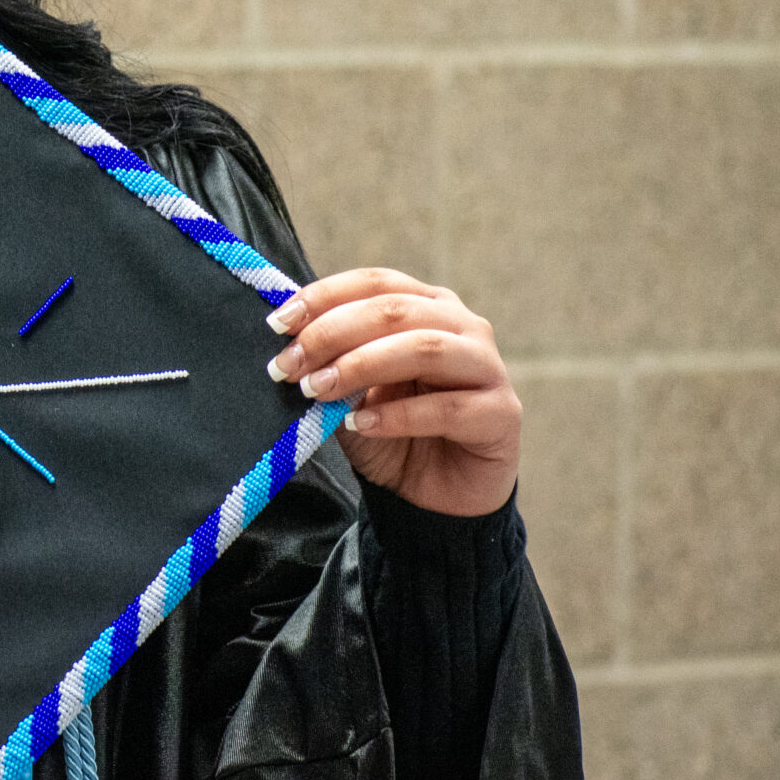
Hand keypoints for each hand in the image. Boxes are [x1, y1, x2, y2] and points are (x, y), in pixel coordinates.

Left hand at [266, 268, 520, 517]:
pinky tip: (362, 425)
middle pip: (394, 310)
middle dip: (332, 334)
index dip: (324, 297)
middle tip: (290, 366)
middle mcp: (463, 326)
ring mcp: (487, 367)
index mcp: (426, 306)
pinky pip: (448, 408)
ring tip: (318, 391)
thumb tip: (285, 340)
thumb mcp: (349, 392)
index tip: (278, 323)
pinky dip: (397, 416)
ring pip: (424, 348)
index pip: (375, 283)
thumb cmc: (390, 430)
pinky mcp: (502, 414)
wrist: (433, 496)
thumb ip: (328, 363)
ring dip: (361, 366)